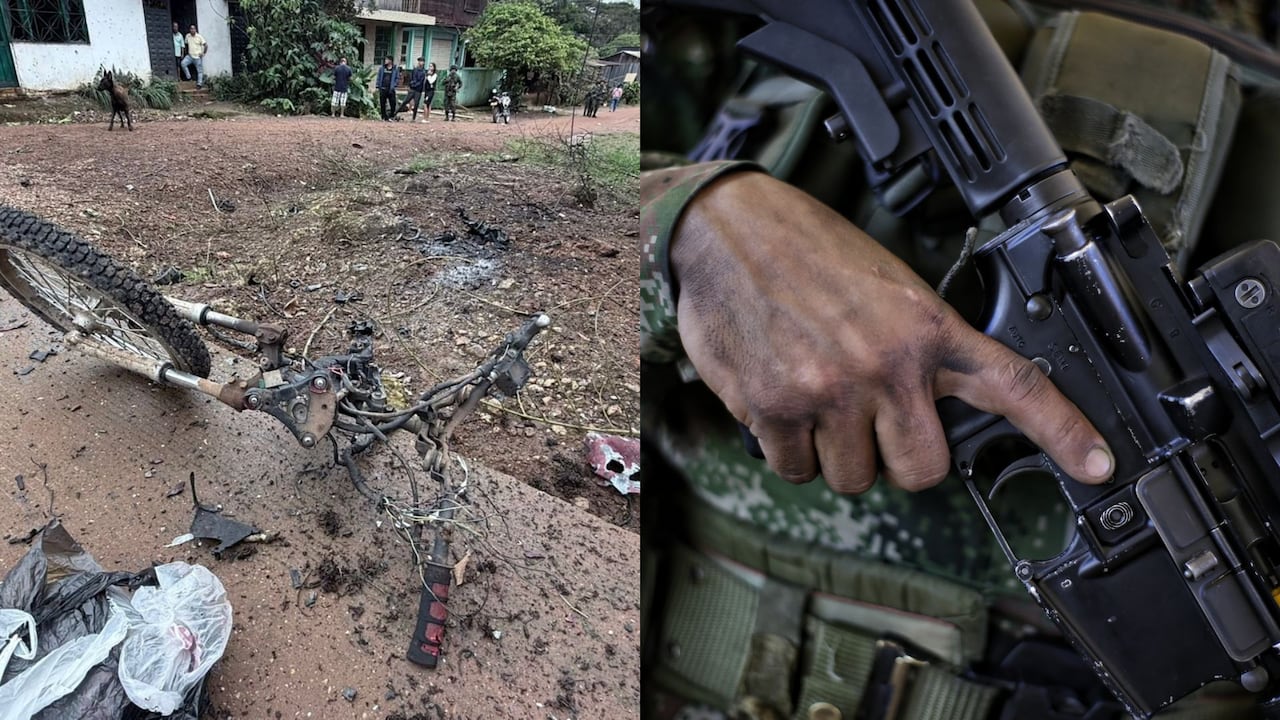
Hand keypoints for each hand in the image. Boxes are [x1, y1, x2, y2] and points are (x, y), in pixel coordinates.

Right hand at [671, 171, 1113, 493]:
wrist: (728, 230)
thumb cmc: (807, 251)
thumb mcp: (888, 286)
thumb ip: (920, 347)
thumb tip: (931, 412)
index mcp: (925, 327)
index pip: (1014, 385)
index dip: (1065, 432)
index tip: (1100, 466)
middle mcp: (885, 364)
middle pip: (922, 470)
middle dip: (897, 458)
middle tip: (873, 424)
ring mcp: (830, 390)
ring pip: (854, 479)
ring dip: (837, 454)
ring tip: (817, 399)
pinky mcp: (775, 408)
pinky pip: (796, 471)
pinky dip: (790, 451)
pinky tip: (781, 404)